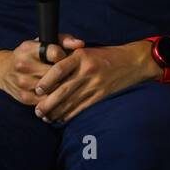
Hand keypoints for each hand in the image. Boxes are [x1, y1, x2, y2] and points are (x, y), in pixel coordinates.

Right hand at [0, 35, 84, 105]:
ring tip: (68, 86)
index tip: (65, 59)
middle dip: (66, 75)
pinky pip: (47, 101)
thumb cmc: (29, 55)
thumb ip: (62, 41)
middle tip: (72, 75)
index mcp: (28, 48)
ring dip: (62, 88)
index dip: (64, 56)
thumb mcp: (40, 43)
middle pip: (55, 73)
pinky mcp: (24, 96)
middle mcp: (23, 64)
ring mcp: (23, 82)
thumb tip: (80, 44)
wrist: (2, 70)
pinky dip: (55, 100)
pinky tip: (60, 97)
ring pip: (53, 88)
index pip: (54, 52)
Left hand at [33, 41, 156, 123]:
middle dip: (48, 103)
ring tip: (45, 117)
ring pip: (72, 102)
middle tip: (37, 111)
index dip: (46, 81)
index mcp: (80, 57)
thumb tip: (46, 71)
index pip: (59, 69)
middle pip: (63, 90)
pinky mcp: (102, 96)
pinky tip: (61, 119)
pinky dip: (71, 114)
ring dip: (57, 112)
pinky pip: (83, 107)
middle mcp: (87, 71)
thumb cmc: (104, 55)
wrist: (132, 62)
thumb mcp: (85, 51)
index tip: (37, 90)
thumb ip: (67, 59)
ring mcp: (95, 85)